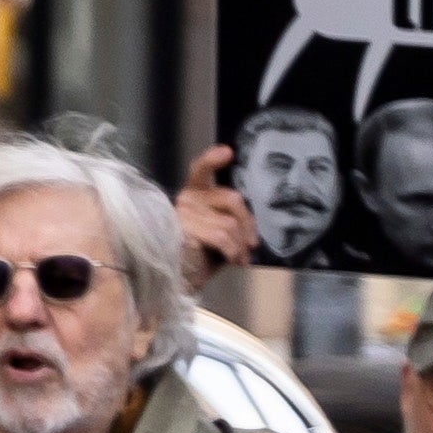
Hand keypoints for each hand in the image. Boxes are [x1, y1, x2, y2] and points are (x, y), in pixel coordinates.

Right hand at [176, 144, 253, 276]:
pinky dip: (233, 251)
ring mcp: (181, 213)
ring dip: (241, 245)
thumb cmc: (204, 256)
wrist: (182, 280)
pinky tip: (232, 260)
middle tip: (251, 244)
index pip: (200, 170)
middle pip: (232, 198)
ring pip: (229, 222)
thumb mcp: (221, 231)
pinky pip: (221, 236)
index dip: (212, 159)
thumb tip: (248, 223)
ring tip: (239, 258)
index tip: (227, 152)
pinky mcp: (182, 230)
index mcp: (195, 195)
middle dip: (248, 224)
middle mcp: (185, 198)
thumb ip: (230, 217)